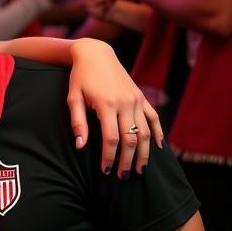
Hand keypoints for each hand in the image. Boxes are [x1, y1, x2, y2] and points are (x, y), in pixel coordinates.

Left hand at [66, 38, 163, 176]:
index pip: (111, 139)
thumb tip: (81, 146)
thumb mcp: (73, 98)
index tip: (106, 171)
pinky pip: (154, 118)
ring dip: (144, 153)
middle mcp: (126, 103)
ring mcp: (136, 100)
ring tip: (140, 169)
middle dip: (127, 160)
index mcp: (107, 104)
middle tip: (122, 176)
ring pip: (145, 132)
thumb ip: (78, 122)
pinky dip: (158, 133)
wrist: (96, 54)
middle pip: (131, 139)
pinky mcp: (142, 97)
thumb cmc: (80, 77)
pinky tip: (158, 148)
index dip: (109, 157)